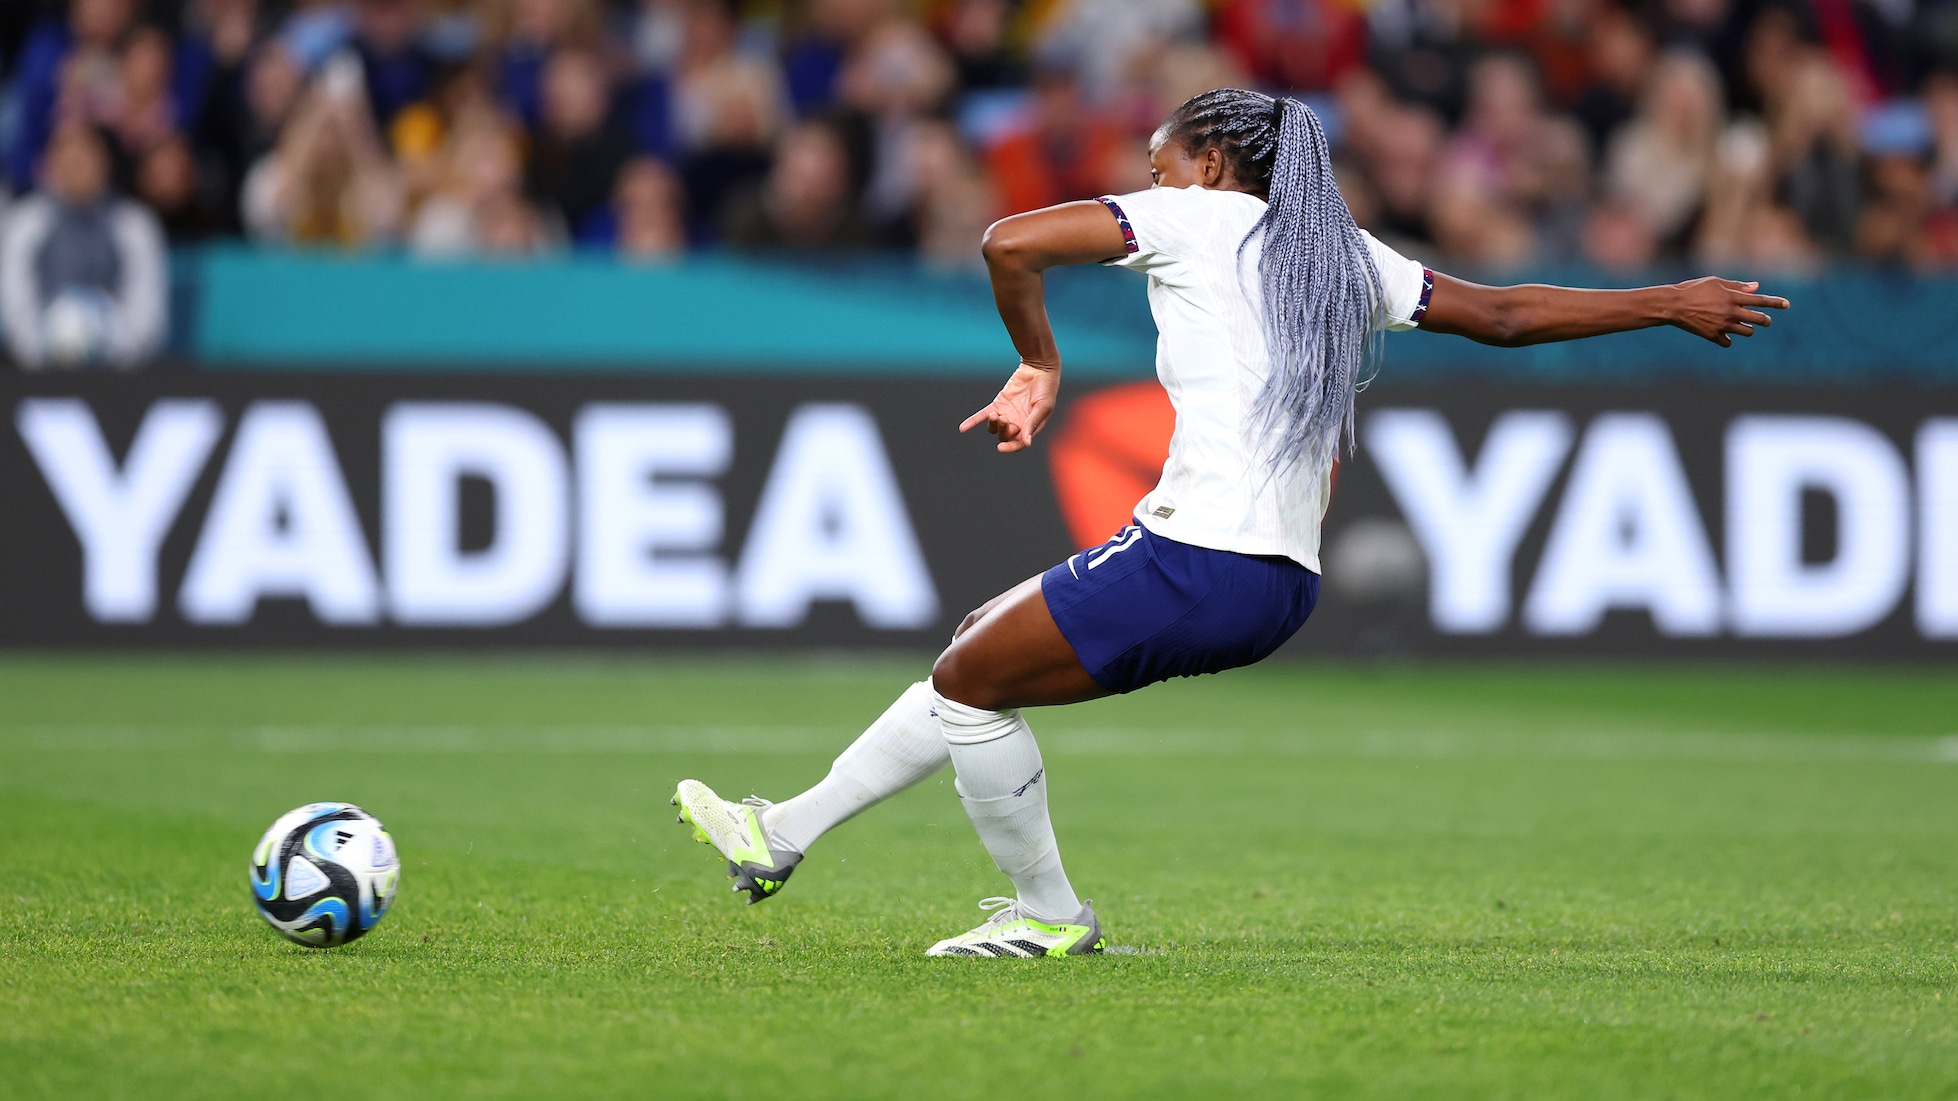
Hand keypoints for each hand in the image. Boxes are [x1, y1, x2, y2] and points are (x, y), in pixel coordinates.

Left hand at [960, 361, 1059, 452]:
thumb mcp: (1042, 407)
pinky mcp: (998, 404)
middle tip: (1004, 418)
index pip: (1018, 443)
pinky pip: (983, 415)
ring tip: (995, 415)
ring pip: (994, 428)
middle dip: (1003, 430)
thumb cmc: (1046, 389)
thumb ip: (1032, 424)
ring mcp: (1007, 413)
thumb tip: (1027, 443)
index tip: (1000, 448)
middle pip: (1005, 435)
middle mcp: (1017, 423)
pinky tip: (963, 428)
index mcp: (1030, 427)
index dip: (1010, 447)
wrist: (1039, 369)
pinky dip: (973, 421)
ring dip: (992, 424)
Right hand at [1670, 277, 1789, 347]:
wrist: (1673, 305)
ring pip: (1747, 332)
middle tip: (1765, 320)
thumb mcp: (1716, 282)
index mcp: (1733, 297)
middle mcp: (1731, 312)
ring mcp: (1722, 326)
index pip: (1761, 301)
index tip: (1787, 304)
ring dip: (1748, 329)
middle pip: (1759, 319)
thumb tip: (1756, 287)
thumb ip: (1737, 286)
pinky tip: (1724, 334)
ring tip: (1742, 326)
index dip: (1776, 303)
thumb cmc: (1694, 289)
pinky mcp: (1712, 336)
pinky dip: (1728, 339)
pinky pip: (1728, 342)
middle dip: (1765, 320)